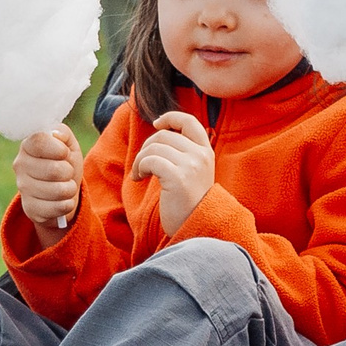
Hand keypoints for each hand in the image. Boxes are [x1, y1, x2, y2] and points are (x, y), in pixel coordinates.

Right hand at [14, 125, 82, 247]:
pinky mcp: (30, 208)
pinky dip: (68, 204)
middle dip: (69, 171)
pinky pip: (59, 208)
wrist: (62, 191)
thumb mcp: (68, 144)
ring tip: (65, 186)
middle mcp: (20, 165)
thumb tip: (56, 134)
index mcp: (28, 145)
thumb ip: (62, 133)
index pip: (40, 141)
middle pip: (54, 169)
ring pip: (59, 190)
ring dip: (70, 188)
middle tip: (66, 172)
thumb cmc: (64, 163)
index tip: (64, 153)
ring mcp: (23, 188)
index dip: (59, 149)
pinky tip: (62, 200)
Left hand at [130, 110, 216, 233]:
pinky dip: (139, 168)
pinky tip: (139, 178)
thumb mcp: (193, 173)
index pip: (189, 121)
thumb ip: (183, 153)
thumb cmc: (189, 203)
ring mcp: (191, 165)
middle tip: (142, 166)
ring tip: (139, 174)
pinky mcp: (178, 177)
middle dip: (146, 147)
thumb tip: (160, 130)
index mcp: (206, 152)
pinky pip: (150, 160)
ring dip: (140, 160)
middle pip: (164, 135)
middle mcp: (201, 156)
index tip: (157, 124)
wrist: (197, 228)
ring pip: (154, 147)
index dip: (170, 117)